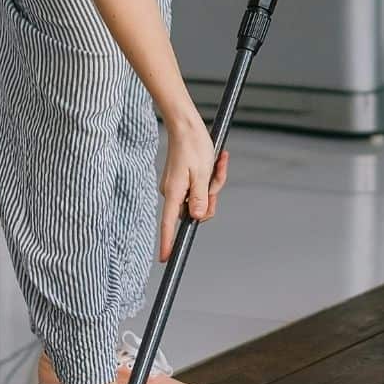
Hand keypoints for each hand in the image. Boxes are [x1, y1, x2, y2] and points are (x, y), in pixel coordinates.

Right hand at [158, 120, 229, 261]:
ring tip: (217, 163)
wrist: (186, 125)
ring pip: (202, 198)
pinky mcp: (183, 181)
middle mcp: (174, 193)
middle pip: (196, 210)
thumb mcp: (202, 174)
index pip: (170, 223)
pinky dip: (211, 178)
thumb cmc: (194, 146)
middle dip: (211, 196)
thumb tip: (197, 218)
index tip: (166, 258)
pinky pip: (200, 188)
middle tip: (216, 176)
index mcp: (175, 193)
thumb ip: (200, 198)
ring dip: (214, 184)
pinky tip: (218, 161)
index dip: (168, 242)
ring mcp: (178, 188)